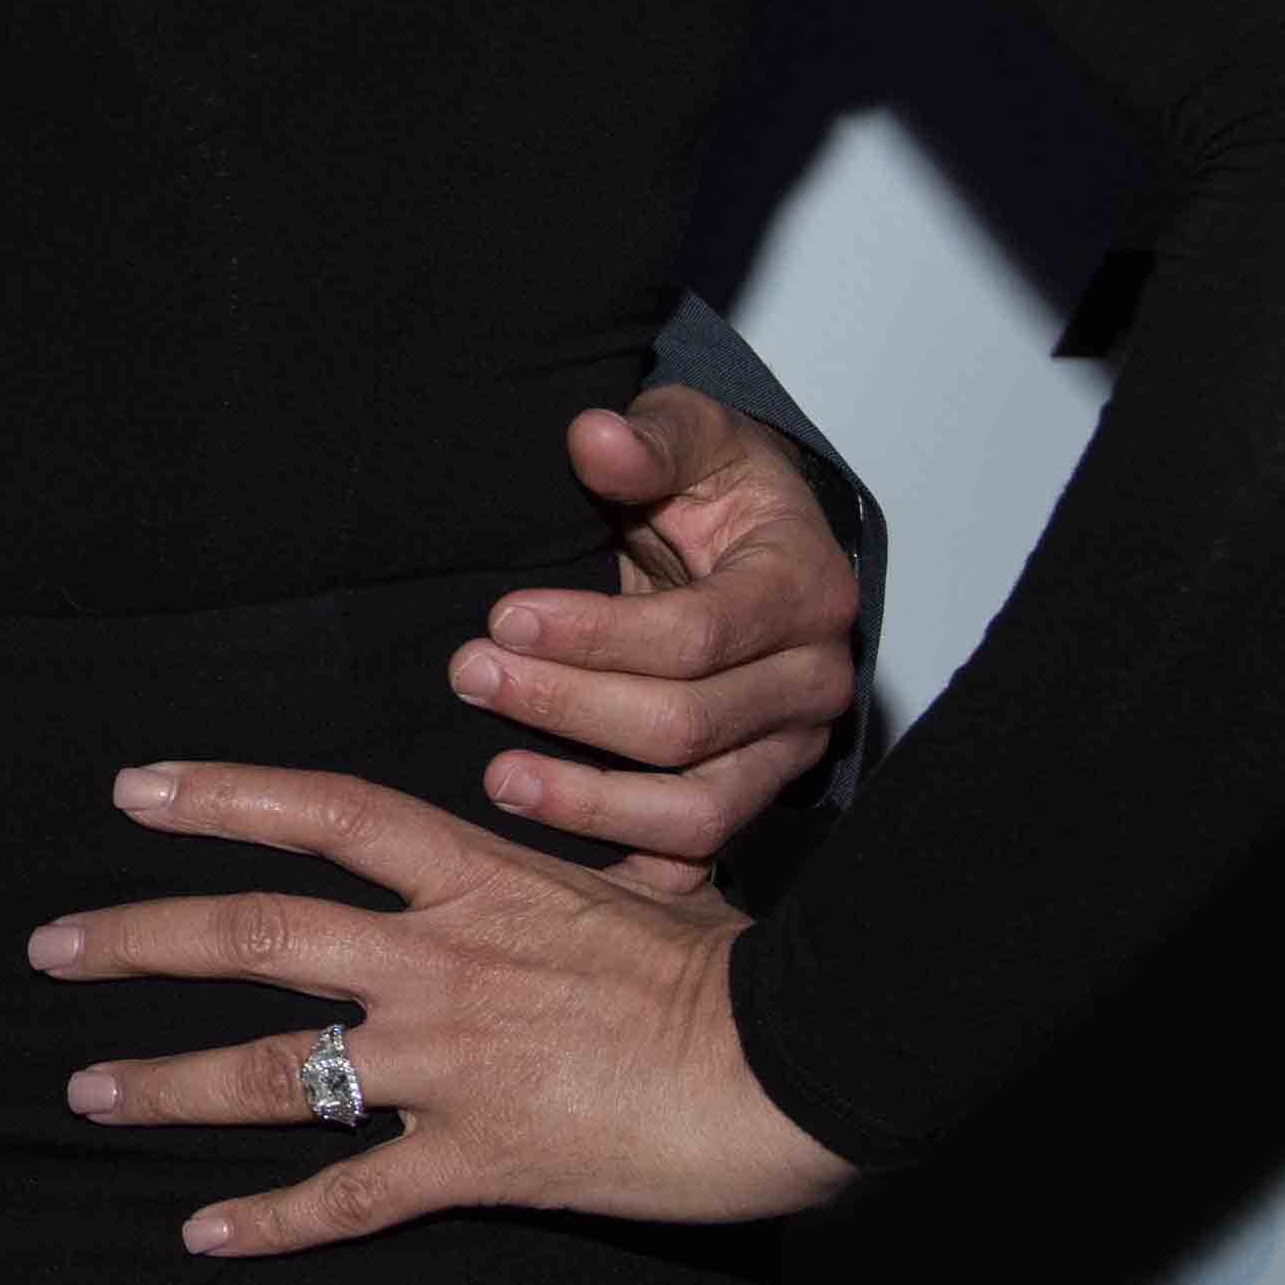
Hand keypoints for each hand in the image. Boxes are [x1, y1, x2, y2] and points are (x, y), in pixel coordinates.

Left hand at [41, 764, 857, 1255]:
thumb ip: (606, 859)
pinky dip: (269, 1220)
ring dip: (167, 1082)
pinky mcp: (476, 1158)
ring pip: (271, 1068)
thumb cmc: (743, 973)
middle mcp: (437, 961)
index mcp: (477, 878)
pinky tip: (202, 1236)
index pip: (320, 812)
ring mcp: (447, 1061)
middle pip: (254, 933)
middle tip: (50, 948)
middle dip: (137, 938)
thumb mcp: (663, 881)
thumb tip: (624, 833)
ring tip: (86, 1090)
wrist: (793, 1064)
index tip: (132, 789)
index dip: (219, 795)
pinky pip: (349, 1195)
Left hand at [444, 390, 855, 893]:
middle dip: (568, 707)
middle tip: (472, 677)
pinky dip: (622, 849)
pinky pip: (693, 846)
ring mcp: (788, 746)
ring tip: (497, 778)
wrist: (748, 541)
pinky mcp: (754, 790)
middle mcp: (812, 680)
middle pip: (687, 725)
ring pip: (696, 806)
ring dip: (588, 802)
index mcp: (805, 589)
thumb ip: (650, 438)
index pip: (695, 634)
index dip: (594, 635)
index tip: (503, 618)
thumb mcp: (690, 435)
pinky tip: (547, 843)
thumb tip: (597, 439)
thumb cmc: (717, 487)